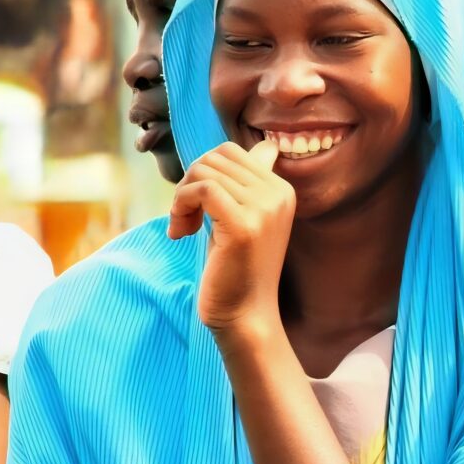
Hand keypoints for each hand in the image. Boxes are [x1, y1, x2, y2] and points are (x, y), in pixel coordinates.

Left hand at [167, 140, 293, 334]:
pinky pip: (200, 189)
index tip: (201, 204)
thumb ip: (243, 184)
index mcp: (282, 190)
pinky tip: (181, 232)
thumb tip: (254, 148)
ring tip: (184, 227)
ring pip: (204, 170)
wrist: (244, 315)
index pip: (234, 150)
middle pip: (216, 156)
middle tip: (187, 217)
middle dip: (190, 181)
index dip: (207, 171)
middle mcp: (278, 194)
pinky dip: (180, 205)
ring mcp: (263, 208)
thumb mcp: (243, 218)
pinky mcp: (243, 224)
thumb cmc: (235, 268)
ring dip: (182, 197)